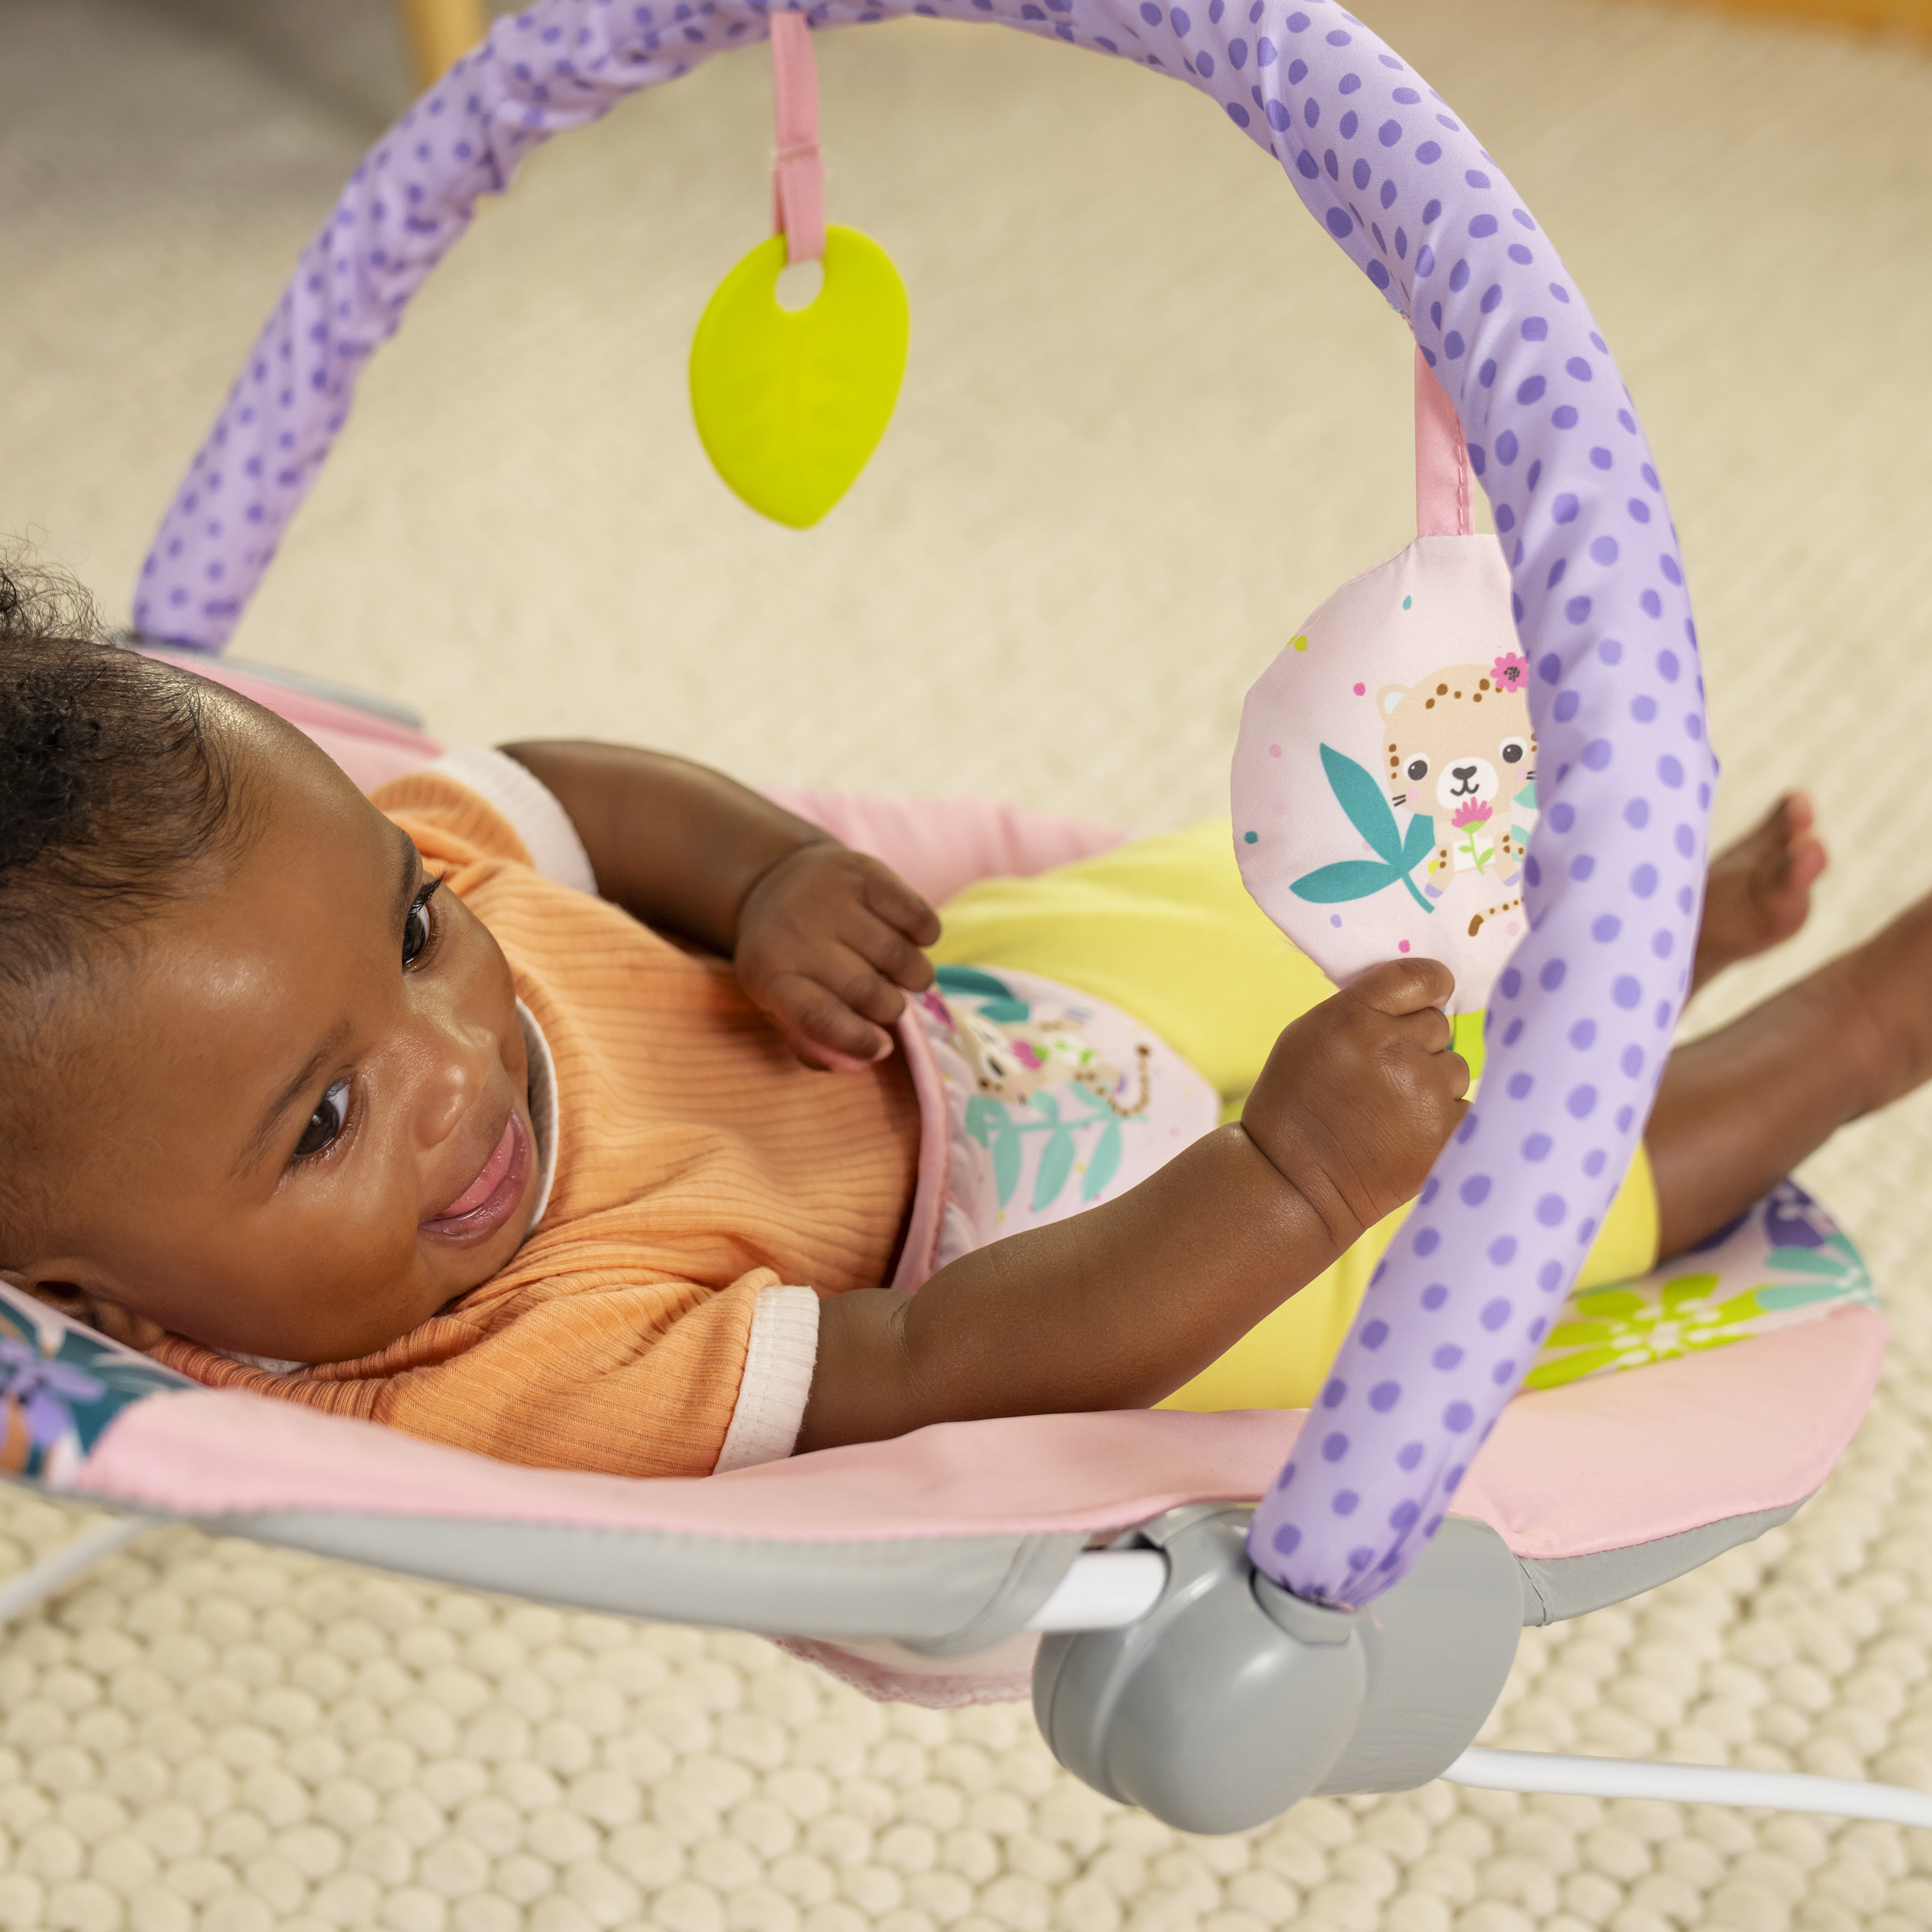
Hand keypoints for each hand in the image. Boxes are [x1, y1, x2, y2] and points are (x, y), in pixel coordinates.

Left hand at [735, 843, 941, 1069]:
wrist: (776, 880)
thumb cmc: (787, 961)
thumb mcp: (780, 1005)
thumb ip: (813, 1045)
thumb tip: (860, 1064)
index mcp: (768, 974)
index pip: (817, 1018)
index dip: (857, 1041)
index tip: (880, 1048)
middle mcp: (797, 933)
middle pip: (868, 991)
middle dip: (890, 1009)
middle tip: (885, 1002)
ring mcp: (833, 898)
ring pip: (902, 957)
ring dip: (914, 977)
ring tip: (898, 973)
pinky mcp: (866, 872)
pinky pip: (921, 918)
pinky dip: (925, 937)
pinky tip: (907, 939)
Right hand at [1241, 957, 1469, 1246]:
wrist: (1293, 1181)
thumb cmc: (1295, 1104)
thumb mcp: (1309, 1036)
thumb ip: (1363, 1009)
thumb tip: (1421, 999)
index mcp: (1355, 1016)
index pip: (1421, 977)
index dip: (1431, 987)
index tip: (1430, 999)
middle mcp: (1394, 1048)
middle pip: (1439, 1025)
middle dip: (1418, 1046)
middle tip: (1385, 1077)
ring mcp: (1423, 1092)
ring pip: (1456, 1067)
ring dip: (1434, 1084)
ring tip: (1395, 1110)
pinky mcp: (1444, 1133)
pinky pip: (1467, 1108)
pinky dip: (1445, 1119)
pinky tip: (1411, 1133)